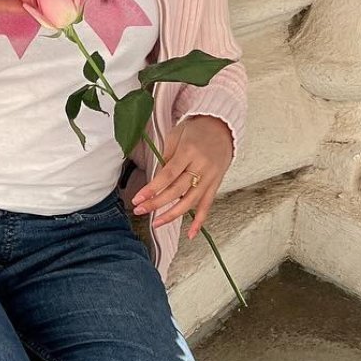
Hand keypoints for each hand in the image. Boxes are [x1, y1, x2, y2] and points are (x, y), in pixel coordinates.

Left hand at [131, 115, 233, 239]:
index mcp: (189, 152)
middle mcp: (201, 166)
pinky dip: (200, 220)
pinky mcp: (216, 183)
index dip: (152, 189)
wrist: (222, 126)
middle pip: (177, 190)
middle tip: (140, 211)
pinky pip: (207, 204)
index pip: (168, 175)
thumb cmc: (196, 130)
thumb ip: (166, 157)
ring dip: (173, 215)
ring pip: (191, 201)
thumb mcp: (177, 135)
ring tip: (157, 223)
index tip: (138, 199)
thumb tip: (155, 180)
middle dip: (157, 203)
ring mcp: (210, 177)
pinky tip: (190, 234)